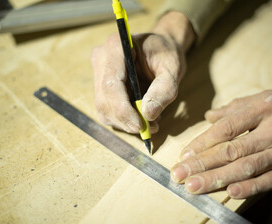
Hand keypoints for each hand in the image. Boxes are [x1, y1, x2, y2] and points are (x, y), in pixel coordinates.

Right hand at [91, 12, 194, 133]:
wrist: (160, 48)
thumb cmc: (166, 54)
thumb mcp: (172, 68)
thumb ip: (164, 89)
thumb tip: (148, 114)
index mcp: (116, 46)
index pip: (111, 84)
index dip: (123, 109)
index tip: (140, 125)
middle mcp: (101, 58)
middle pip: (104, 100)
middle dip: (125, 120)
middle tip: (150, 128)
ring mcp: (98, 73)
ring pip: (103, 109)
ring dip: (125, 122)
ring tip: (150, 122)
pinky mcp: (100, 87)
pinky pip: (107, 111)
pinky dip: (123, 120)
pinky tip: (141, 117)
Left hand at [171, 88, 271, 197]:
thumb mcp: (270, 96)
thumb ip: (237, 107)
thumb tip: (209, 115)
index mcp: (266, 108)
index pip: (227, 127)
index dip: (203, 142)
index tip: (184, 153)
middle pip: (232, 150)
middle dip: (202, 164)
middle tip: (180, 174)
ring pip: (247, 167)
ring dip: (217, 179)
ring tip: (194, 187)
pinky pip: (271, 181)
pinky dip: (251, 188)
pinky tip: (230, 193)